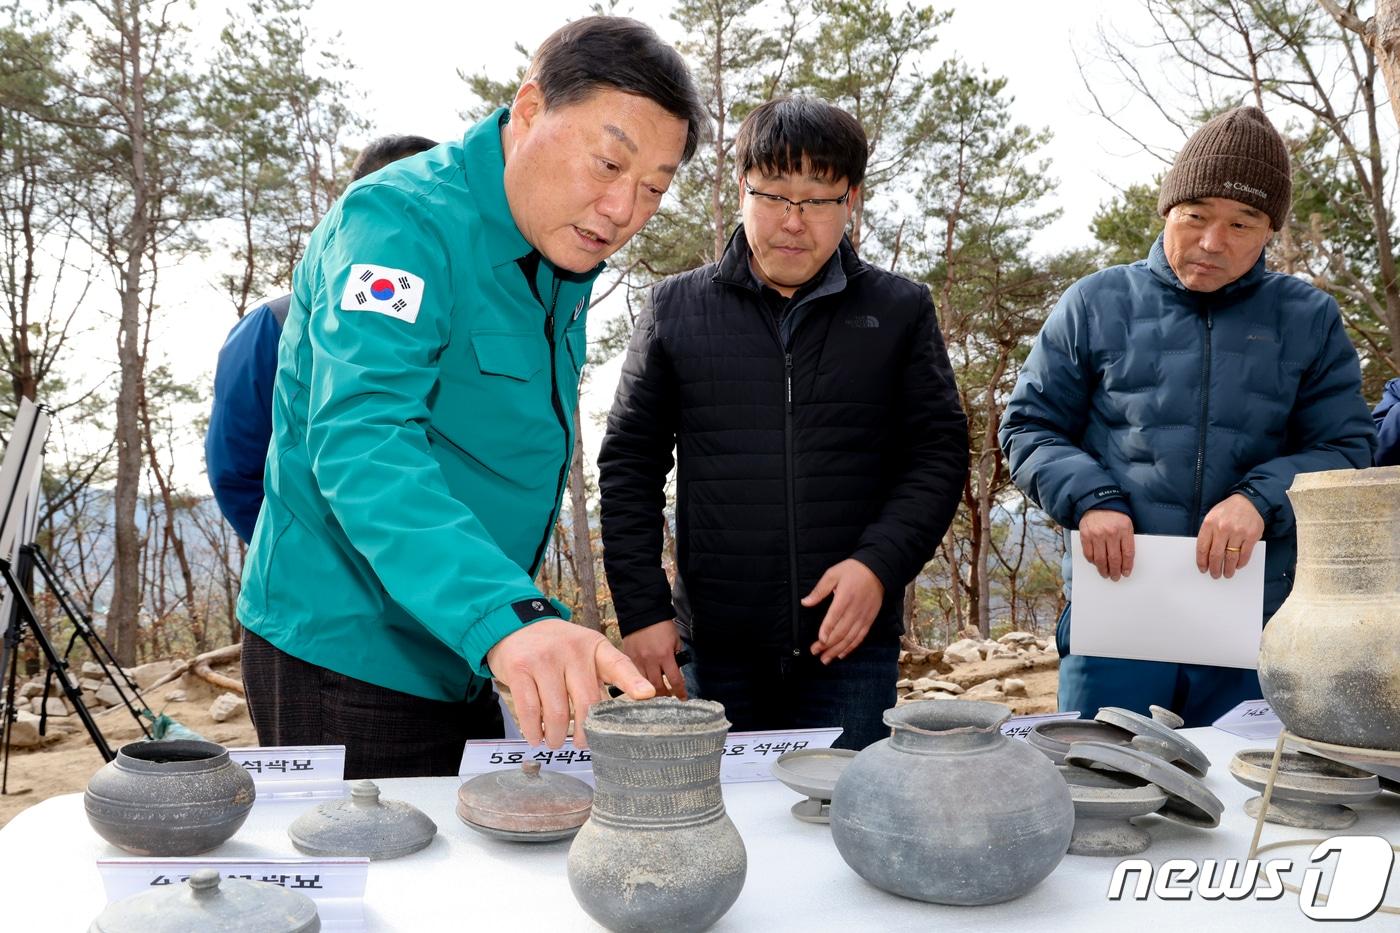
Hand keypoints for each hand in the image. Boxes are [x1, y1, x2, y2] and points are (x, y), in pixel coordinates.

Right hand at [486, 619, 653, 748]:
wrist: (514, 624)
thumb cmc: (556, 647)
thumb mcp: (584, 651)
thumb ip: (601, 678)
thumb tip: (615, 718)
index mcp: (594, 647)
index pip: (618, 665)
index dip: (633, 682)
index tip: (647, 695)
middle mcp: (572, 651)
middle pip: (587, 702)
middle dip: (586, 732)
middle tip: (583, 743)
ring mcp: (544, 659)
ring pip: (557, 712)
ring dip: (557, 736)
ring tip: (556, 740)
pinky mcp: (520, 669)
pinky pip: (530, 710)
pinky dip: (534, 731)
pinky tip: (537, 736)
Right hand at [621, 620, 688, 698]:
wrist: (643, 612)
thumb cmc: (661, 624)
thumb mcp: (675, 639)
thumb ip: (676, 654)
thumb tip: (676, 666)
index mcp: (665, 655)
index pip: (674, 680)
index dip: (680, 692)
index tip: (683, 698)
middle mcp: (651, 660)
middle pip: (657, 686)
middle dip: (664, 695)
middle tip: (668, 698)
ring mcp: (638, 660)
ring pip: (643, 683)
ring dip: (651, 690)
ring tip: (656, 693)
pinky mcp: (629, 657)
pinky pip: (634, 674)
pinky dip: (639, 680)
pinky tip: (643, 682)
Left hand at [803, 559, 884, 663]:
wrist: (879, 570)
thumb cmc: (853, 571)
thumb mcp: (833, 574)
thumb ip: (819, 590)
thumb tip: (805, 602)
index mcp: (845, 597)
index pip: (834, 617)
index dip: (826, 631)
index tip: (819, 641)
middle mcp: (855, 610)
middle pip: (841, 631)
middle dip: (827, 645)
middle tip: (815, 652)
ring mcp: (863, 617)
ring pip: (850, 638)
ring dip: (837, 650)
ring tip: (825, 659)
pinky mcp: (869, 620)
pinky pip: (860, 637)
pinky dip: (851, 648)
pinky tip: (841, 654)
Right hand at [1079, 509, 1134, 579]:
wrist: (1097, 502)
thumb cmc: (1114, 515)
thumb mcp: (1126, 524)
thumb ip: (1126, 539)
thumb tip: (1125, 560)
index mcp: (1124, 529)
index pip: (1127, 553)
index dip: (1127, 566)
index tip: (1126, 573)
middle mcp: (1110, 532)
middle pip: (1114, 559)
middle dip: (1115, 571)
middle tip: (1115, 577)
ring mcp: (1096, 534)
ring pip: (1100, 559)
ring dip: (1103, 570)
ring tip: (1105, 574)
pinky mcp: (1085, 535)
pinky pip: (1088, 554)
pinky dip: (1092, 561)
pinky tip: (1096, 563)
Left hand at [1196, 493, 1264, 578]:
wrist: (1248, 501)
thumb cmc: (1227, 511)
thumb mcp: (1212, 517)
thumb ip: (1208, 533)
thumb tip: (1205, 555)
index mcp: (1210, 523)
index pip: (1202, 547)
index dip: (1202, 561)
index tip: (1202, 569)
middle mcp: (1223, 528)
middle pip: (1216, 555)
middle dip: (1214, 568)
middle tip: (1215, 575)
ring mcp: (1238, 532)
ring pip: (1231, 557)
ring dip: (1228, 569)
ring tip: (1227, 574)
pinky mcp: (1251, 536)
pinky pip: (1245, 554)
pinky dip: (1240, 563)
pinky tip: (1237, 566)